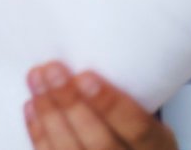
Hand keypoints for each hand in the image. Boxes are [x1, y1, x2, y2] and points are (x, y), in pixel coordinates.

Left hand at [25, 62, 177, 149]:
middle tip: (52, 70)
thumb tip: (88, 50)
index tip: (86, 76)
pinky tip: (32, 106)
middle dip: (72, 104)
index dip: (111, 105)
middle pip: (101, 142)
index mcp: (157, 146)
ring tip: (37, 79)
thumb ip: (127, 90)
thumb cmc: (135, 124)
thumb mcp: (146, 109)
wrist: (127, 149)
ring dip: (49, 113)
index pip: (139, 130)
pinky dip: (39, 133)